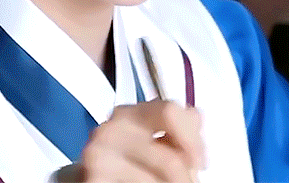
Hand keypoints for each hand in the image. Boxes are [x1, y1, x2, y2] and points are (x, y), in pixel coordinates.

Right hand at [56, 100, 205, 182]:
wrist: (88, 180)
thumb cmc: (126, 161)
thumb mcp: (151, 138)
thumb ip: (175, 127)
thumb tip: (196, 116)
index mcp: (129, 113)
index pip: (170, 112)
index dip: (193, 140)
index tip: (200, 162)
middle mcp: (110, 130)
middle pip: (170, 160)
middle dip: (185, 179)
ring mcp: (98, 156)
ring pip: (158, 181)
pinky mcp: (91, 179)